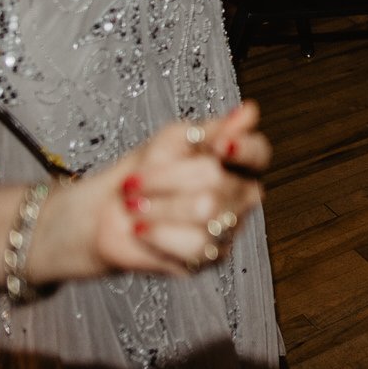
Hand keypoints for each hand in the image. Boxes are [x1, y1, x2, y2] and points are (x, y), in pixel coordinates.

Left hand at [36, 101, 271, 280]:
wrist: (108, 212)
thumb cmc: (145, 170)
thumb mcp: (173, 140)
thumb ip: (211, 129)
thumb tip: (250, 112)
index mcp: (236, 162)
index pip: (259, 153)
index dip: (244, 149)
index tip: (218, 145)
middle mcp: (240, 195)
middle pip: (218, 180)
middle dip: (167, 178)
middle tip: (136, 182)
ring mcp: (228, 227)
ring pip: (206, 212)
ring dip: (159, 207)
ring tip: (134, 205)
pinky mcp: (210, 257)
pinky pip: (196, 244)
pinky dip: (159, 234)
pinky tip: (142, 229)